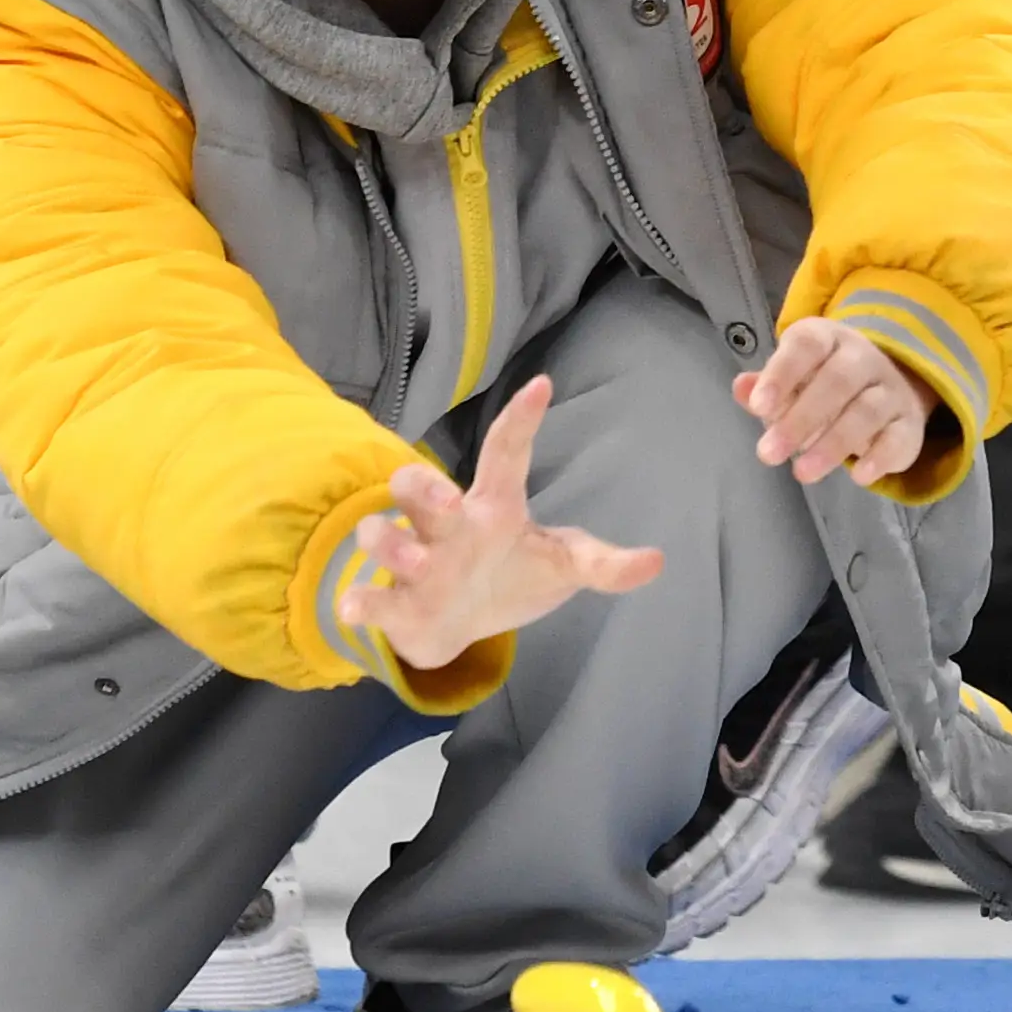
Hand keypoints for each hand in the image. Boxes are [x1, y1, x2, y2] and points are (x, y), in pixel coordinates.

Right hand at [338, 374, 662, 673]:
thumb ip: (604, 563)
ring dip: (391, 543)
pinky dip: (358, 600)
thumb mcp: (564, 566)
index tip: (542, 385)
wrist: (456, 625)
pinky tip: (353, 608)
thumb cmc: (511, 576)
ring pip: (384, 535)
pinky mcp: (393, 603)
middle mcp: (446, 525)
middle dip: (421, 485)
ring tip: (414, 564)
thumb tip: (658, 561)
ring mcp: (414, 561)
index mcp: (493, 508)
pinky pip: (368, 595)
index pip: (505, 454)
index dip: (522, 421)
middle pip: (418, 487)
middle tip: (441, 496)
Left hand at [735, 317, 940, 490]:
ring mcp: (891, 390)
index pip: (806, 346)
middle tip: (768, 454)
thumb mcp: (791, 379)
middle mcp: (863, 358)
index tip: (758, 407)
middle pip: (837, 381)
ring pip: (867, 412)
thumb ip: (765, 386)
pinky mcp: (909, 424)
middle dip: (801, 419)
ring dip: (833, 444)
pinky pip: (899, 437)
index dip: (782, 374)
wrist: (886, 387)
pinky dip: (881, 457)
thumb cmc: (821, 384)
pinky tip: (859, 476)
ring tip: (802, 473)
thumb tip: (741, 388)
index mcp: (828, 339)